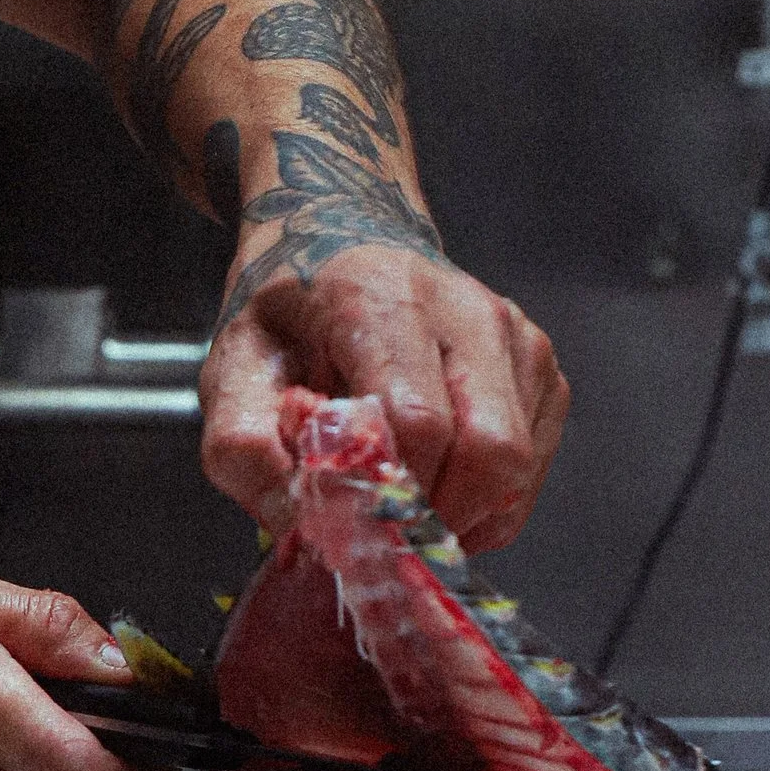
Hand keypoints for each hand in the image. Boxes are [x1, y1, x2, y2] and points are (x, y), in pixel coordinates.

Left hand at [199, 242, 568, 549]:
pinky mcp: (537, 360)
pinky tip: (442, 481)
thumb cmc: (287, 311)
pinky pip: (536, 458)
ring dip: (469, 511)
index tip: (354, 526)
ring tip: (409, 504)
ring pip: (521, 462)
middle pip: (491, 450)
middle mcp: (464, 308)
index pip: (419, 422)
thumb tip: (302, 528)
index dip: (394, 493)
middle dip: (442, 514)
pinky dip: (492, 495)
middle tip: (389, 533)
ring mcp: (513, 332)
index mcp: (380, 298)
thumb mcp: (231, 370)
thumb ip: (245, 448)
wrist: (337, 237)